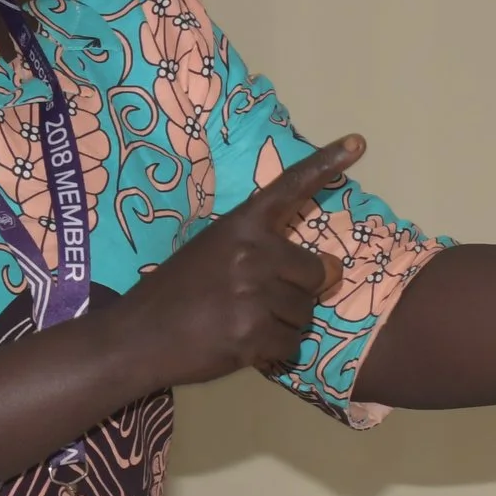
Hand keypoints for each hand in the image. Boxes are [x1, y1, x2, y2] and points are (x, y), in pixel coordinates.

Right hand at [118, 136, 364, 386]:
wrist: (137, 336)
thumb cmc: (175, 292)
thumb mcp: (211, 251)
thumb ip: (262, 252)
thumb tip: (329, 269)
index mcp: (240, 225)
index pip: (290, 188)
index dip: (326, 164)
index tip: (358, 143)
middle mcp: (252, 252)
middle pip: (317, 273)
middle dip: (299, 291)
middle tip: (260, 302)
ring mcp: (253, 294)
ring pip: (306, 313)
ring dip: (284, 324)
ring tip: (242, 323)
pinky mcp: (253, 334)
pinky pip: (292, 345)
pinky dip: (275, 352)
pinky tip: (243, 346)